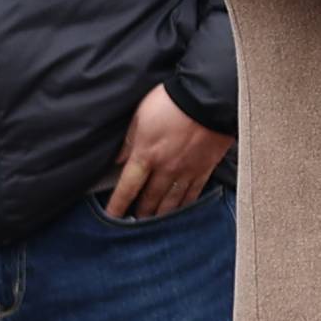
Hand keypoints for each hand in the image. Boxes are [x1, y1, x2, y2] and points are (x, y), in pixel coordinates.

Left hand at [103, 84, 232, 218]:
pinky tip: (181, 210)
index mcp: (146, 154)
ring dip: (161, 214)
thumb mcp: (141, 114)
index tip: (112, 216)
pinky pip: (194, 193)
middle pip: (150, 199)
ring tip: (155, 223)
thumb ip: (129, 139)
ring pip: (171, 201)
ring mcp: (186, 171)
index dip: (118, 204)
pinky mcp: (204, 168)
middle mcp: (165, 168)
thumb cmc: (172, 101)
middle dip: (140, 213)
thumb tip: (119, 158)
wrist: (208, 97)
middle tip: (134, 223)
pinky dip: (186, 204)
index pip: (127, 187)